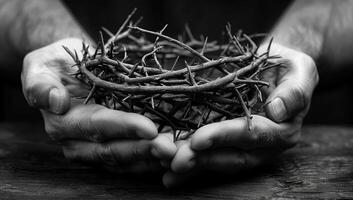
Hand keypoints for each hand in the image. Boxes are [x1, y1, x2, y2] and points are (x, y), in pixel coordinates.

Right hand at [21, 38, 176, 172]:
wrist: (70, 70)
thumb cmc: (57, 64)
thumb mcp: (40, 66)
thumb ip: (40, 84)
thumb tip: (54, 100)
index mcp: (63, 123)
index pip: (97, 127)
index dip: (124, 128)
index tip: (150, 128)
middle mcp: (79, 143)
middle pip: (114, 150)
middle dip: (144, 150)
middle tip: (172, 149)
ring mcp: (96, 150)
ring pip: (127, 160)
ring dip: (153, 158)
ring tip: (179, 153)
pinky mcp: (112, 148)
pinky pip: (134, 159)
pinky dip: (154, 157)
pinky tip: (176, 153)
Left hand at [163, 43, 318, 186]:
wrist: (276, 67)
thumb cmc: (290, 66)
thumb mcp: (300, 71)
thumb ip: (294, 91)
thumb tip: (278, 110)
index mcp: (282, 131)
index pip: (251, 135)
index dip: (224, 137)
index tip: (197, 139)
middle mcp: (262, 145)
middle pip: (230, 157)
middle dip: (200, 159)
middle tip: (172, 160)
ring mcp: (241, 146)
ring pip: (215, 159)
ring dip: (188, 163)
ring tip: (162, 163)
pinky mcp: (226, 141)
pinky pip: (206, 152)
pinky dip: (187, 159)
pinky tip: (164, 166)